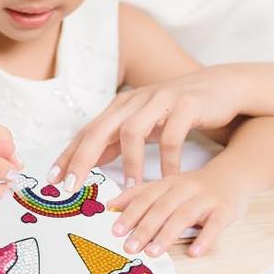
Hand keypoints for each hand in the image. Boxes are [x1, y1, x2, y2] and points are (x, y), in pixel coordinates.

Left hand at [49, 65, 248, 190]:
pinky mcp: (185, 104)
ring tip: (130, 187)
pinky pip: (172, 135)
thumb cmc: (177, 110)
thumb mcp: (144, 124)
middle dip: (83, 158)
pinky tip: (169, 178)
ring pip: (133, 131)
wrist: (220, 86)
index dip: (69, 155)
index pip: (87, 131)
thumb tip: (88, 162)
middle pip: (100, 129)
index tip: (53, 180)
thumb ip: (117, 140)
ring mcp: (159, 100)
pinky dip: (168, 159)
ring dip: (129, 162)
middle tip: (74, 186)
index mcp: (121, 106)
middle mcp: (135, 100)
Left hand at [107, 167, 245, 257]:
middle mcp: (185, 188)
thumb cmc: (194, 187)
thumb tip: (110, 206)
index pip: (145, 197)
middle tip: (129, 247)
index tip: (114, 230)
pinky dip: (205, 239)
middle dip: (144, 228)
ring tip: (153, 252)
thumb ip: (141, 195)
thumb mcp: (167, 186)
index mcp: (168, 183)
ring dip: (167, 234)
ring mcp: (205, 198)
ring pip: (184, 215)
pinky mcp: (225, 209)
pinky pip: (215, 225)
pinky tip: (194, 252)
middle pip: (161, 207)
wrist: (232, 175)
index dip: (130, 213)